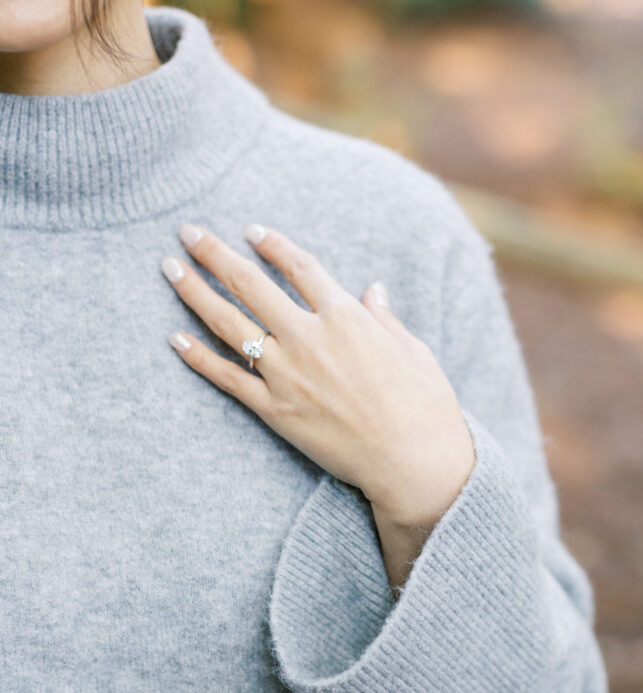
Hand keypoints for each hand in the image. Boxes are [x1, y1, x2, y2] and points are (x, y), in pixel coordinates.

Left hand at [161, 222, 474, 535]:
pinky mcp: (275, 410)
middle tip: (188, 232)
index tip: (251, 230)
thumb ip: (384, 317)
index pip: (299, 267)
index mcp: (346, 317)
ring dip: (195, 292)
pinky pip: (228, 378)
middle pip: (251, 283)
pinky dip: (199, 357)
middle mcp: (309, 338)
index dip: (272, 245)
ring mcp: (287, 374)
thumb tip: (371, 290)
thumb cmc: (424, 405)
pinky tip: (174, 338)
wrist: (413, 462)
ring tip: (169, 268)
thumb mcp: (413, 350)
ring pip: (229, 324)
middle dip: (215, 253)